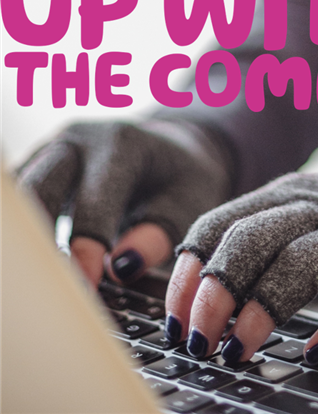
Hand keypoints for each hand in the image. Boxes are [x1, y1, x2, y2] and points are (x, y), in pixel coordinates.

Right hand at [16, 120, 231, 286]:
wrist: (173, 149)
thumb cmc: (182, 180)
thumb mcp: (187, 205)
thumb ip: (157, 236)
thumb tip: (121, 269)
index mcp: (121, 145)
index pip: (94, 203)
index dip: (86, 249)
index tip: (85, 287)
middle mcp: (78, 140)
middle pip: (37, 192)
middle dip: (41, 242)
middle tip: (51, 288)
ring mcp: (51, 150)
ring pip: (20, 197)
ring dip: (27, 239)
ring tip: (40, 280)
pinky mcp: (36, 166)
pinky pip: (19, 202)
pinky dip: (24, 234)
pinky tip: (35, 264)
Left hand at [165, 157, 317, 364]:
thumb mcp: (316, 218)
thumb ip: (270, 244)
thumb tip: (206, 301)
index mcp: (292, 194)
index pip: (221, 223)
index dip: (190, 273)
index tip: (175, 319)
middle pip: (252, 238)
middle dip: (216, 292)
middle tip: (199, 340)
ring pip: (301, 262)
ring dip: (263, 310)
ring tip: (241, 351)